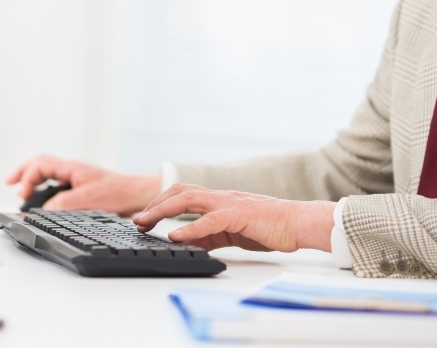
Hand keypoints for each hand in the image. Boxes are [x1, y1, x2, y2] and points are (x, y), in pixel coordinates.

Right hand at [6, 154, 160, 215]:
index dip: (26, 176)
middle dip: (23, 172)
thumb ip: (62, 204)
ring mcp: (77, 176)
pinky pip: (57, 181)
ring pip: (49, 172)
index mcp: (72, 167)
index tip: (21, 193)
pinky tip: (44, 198)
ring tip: (22, 191)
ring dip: (33, 179)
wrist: (138, 194)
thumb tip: (42, 210)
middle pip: (41, 164)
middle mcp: (73, 169)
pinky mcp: (82, 185)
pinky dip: (46, 187)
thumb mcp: (87, 200)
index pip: (40, 164)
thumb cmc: (118, 193)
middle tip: (9, 183)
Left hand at [132, 184, 335, 252]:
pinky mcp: (240, 215)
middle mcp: (221, 197)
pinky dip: (190, 228)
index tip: (143, 217)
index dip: (161, 203)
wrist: (298, 223)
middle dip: (155, 204)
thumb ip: (210, 236)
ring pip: (189, 199)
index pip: (183, 195)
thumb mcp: (232, 233)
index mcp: (219, 201)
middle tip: (138, 220)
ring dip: (164, 210)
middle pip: (180, 191)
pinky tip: (176, 237)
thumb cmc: (269, 228)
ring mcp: (229, 203)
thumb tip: (189, 244)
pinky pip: (210, 220)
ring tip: (146, 223)